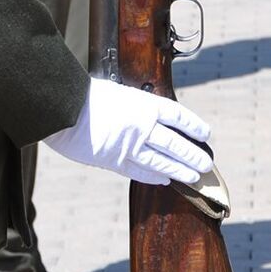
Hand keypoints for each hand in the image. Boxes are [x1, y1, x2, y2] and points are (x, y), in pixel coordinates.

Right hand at [43, 77, 211, 186]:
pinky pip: (138, 171)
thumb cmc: (85, 94)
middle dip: (192, 155)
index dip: (193, 125)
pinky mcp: (113, 161)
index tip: (205, 134)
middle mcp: (142, 126)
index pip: (178, 116)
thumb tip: (142, 112)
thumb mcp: (117, 91)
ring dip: (179, 170)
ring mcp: (129, 146)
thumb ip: (132, 105)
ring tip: (194, 177)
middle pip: (174, 143)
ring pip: (161, 161)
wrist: (63, 108)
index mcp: (145, 104)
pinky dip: (153, 176)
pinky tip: (164, 180)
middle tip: (206, 165)